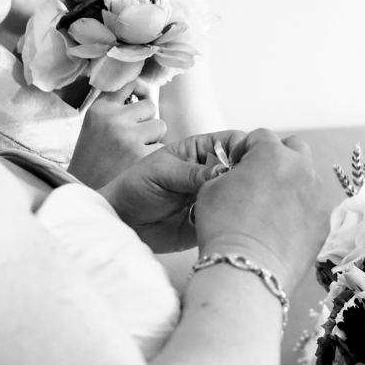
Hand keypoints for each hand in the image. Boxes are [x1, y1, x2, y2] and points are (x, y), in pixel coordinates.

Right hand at [68, 82, 165, 188]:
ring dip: (153, 139)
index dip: (140, 88)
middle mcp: (114, 119)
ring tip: (133, 154)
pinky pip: (163, 148)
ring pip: (160, 126)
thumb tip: (146, 92)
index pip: (129, 83)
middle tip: (130, 140)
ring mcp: (129, 138)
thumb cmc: (93, 161)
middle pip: (150, 106)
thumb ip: (116, 109)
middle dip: (146, 121)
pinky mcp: (143, 158)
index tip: (141, 97)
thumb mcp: (95, 127)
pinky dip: (155, 157)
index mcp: (99, 109)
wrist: (86, 196)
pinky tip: (138, 167)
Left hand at [100, 129, 242, 252]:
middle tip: (234, 188)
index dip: (242, 147)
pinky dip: (228, 220)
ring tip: (225, 207)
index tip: (242, 161)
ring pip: (238, 195)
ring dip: (236, 200)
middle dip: (243, 176)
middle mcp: (210, 173)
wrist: (121, 222)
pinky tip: (219, 222)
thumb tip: (224, 172)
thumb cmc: (134, 188)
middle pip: (241, 168)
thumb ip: (191, 173)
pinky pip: (227, 219)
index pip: (231, 142)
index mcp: (200, 151)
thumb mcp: (161, 172)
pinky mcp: (210, 220)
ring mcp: (212, 196)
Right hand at [194, 128, 332, 292]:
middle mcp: (301, 169)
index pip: (260, 136)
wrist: (247, 269)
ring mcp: (316, 196)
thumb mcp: (211, 188)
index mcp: (272, 154)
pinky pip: (312, 206)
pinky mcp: (323, 222)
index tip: (237, 164)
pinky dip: (299, 210)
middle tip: (260, 177)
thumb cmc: (224, 227)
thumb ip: (228, 171)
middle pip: (294, 148)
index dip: (245, 148)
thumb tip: (237, 175)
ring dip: (290, 183)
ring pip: (306, 178)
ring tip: (270, 207)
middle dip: (277, 156)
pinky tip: (281, 227)